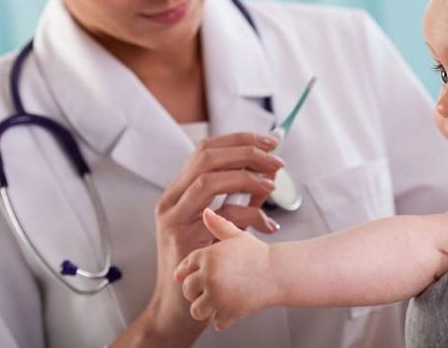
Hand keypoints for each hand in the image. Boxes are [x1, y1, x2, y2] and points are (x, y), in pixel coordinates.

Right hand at [114, 133, 281, 345]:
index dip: (239, 140)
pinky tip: (268, 224)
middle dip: (246, 153)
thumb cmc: (201, 263)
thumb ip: (240, 200)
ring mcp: (174, 220)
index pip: (205, 150)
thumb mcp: (219, 225)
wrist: (177, 307)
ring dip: (247, 177)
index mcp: (178, 192)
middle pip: (206, 158)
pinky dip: (251, 213)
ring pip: (209, 181)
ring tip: (273, 185)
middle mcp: (171, 201)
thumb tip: (267, 178)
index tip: (268, 142)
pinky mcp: (184, 240)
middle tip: (276, 161)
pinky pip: (222, 217)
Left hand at [175, 209, 276, 330]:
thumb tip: (206, 213)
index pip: (184, 268)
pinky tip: (231, 309)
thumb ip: (218, 225)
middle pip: (187, 290)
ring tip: (216, 302)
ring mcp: (218, 296)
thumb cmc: (259, 254)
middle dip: (195, 292)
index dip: (186, 273)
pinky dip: (223, 319)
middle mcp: (209, 276)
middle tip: (207, 290)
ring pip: (197, 310)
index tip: (187, 277)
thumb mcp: (237, 236)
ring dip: (206, 308)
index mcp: (208, 256)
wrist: (278, 272)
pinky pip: (216, 322)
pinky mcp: (228, 312)